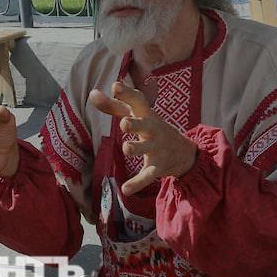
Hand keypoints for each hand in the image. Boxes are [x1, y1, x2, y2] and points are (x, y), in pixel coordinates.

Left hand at [90, 81, 197, 195]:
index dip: (127, 93)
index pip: (138, 101)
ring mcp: (157, 148)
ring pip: (146, 149)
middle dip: (135, 124)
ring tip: (127, 148)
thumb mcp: (136, 116)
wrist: (184, 152)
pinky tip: (125, 189)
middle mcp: (153, 129)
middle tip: (124, 124)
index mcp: (146, 114)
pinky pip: (147, 176)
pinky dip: (137, 183)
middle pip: (145, 124)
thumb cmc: (150, 127)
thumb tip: (91, 94)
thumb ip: (113, 106)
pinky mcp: (158, 167)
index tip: (115, 86)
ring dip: (136, 149)